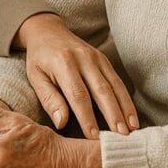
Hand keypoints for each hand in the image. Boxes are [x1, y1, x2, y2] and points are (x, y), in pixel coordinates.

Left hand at [15, 13, 137, 137]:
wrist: (48, 31)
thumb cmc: (39, 59)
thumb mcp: (36, 77)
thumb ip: (49, 99)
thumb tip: (61, 123)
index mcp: (63, 63)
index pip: (78, 94)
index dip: (87, 117)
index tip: (94, 137)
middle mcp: (83, 59)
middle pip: (101, 90)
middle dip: (113, 115)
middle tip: (121, 137)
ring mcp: (96, 57)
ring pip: (114, 86)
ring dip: (124, 109)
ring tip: (131, 130)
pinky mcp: (104, 59)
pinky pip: (118, 81)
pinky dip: (126, 100)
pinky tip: (131, 117)